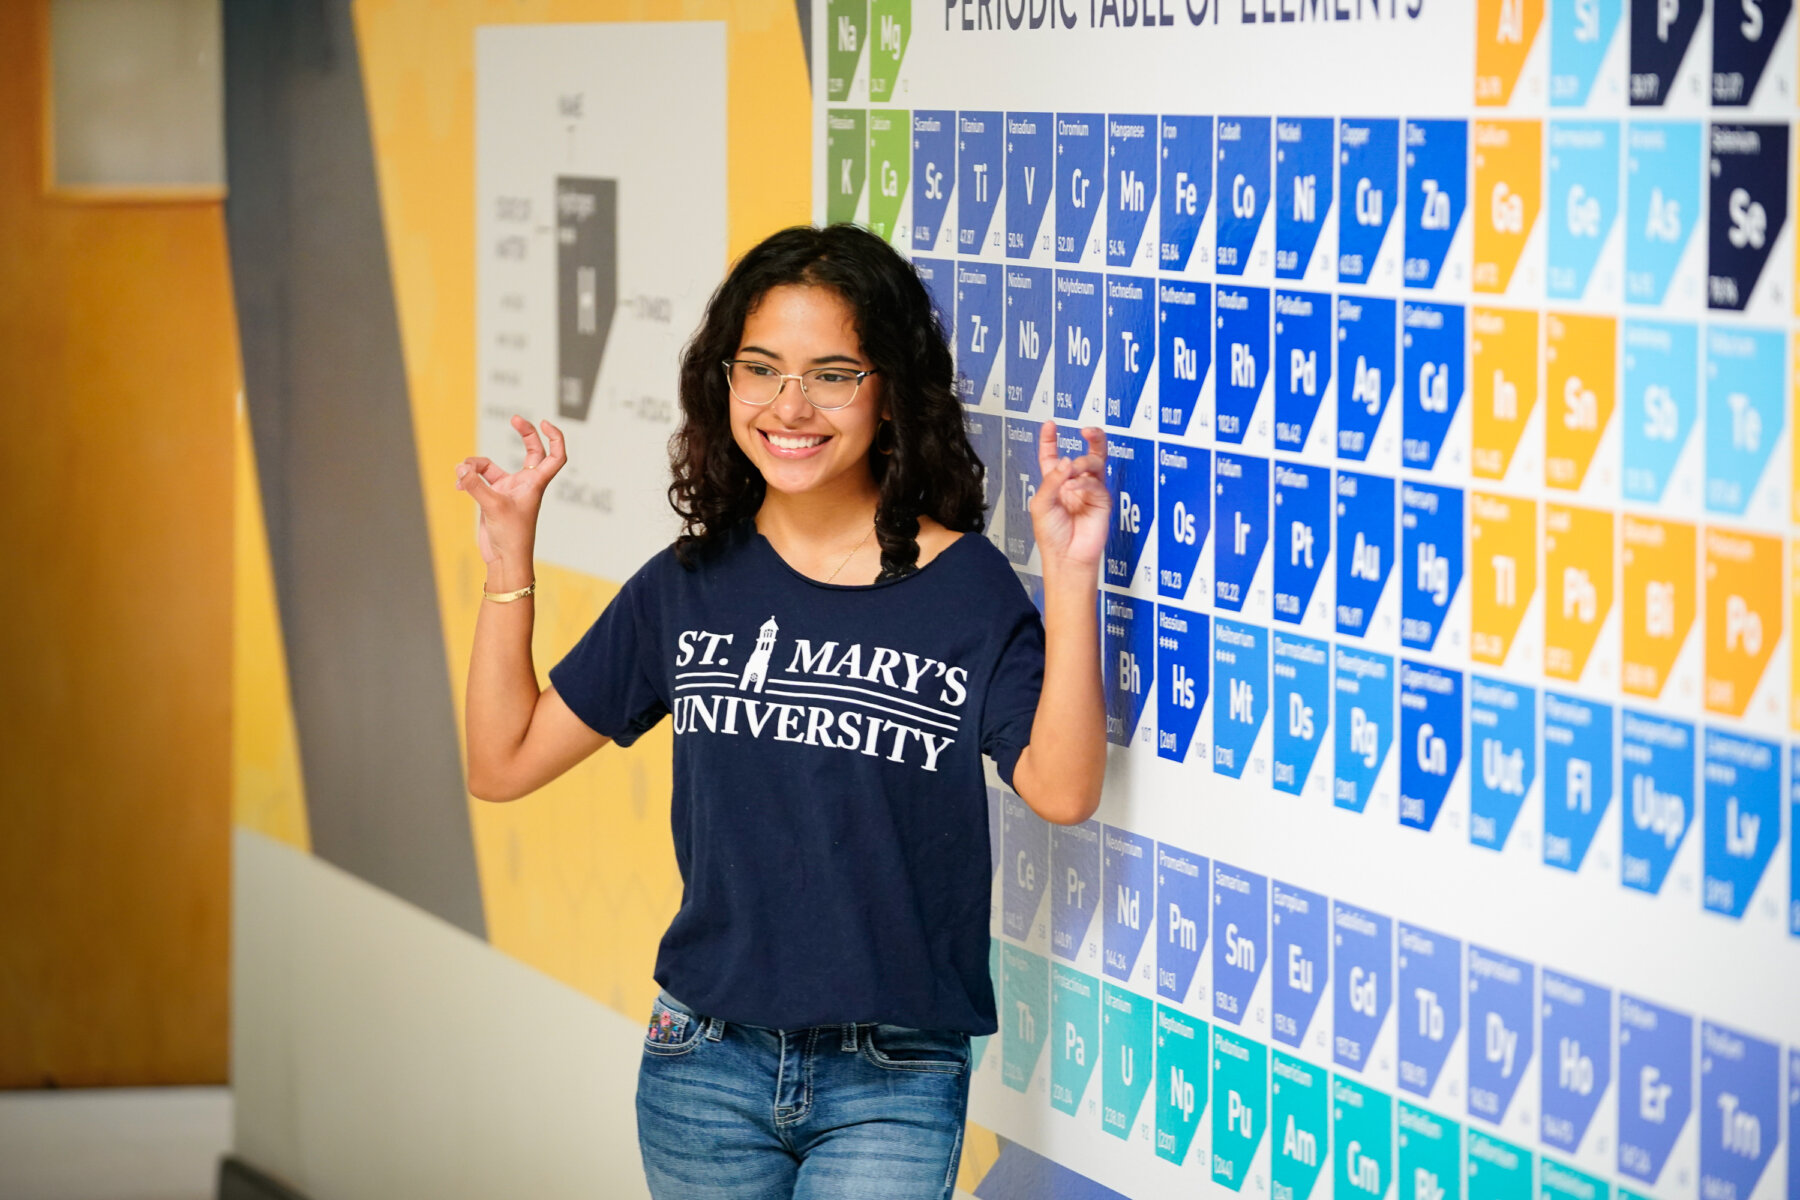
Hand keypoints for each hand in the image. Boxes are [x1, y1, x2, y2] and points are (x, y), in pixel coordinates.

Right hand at [455, 415, 566, 565]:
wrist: (504, 559)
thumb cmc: (511, 536)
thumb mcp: (493, 506)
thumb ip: (475, 484)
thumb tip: (460, 467)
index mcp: (535, 483)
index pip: (555, 456)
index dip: (554, 438)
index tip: (543, 423)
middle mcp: (525, 483)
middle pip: (532, 450)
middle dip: (524, 433)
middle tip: (515, 418)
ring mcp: (509, 489)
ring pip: (493, 465)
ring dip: (476, 464)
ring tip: (462, 473)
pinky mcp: (492, 497)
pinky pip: (478, 478)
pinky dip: (467, 478)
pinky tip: (458, 484)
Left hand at [1029, 421, 1108, 576]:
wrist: (1067, 557)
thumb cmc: (1051, 535)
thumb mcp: (1041, 504)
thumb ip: (1051, 480)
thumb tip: (1068, 460)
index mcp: (1055, 482)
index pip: (1053, 455)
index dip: (1050, 439)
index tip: (1050, 425)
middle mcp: (1074, 483)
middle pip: (1086, 453)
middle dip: (1091, 438)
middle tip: (1086, 430)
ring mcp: (1090, 490)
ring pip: (1093, 463)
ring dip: (1082, 463)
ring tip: (1073, 471)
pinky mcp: (1102, 500)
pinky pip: (1096, 482)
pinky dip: (1084, 482)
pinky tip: (1074, 489)